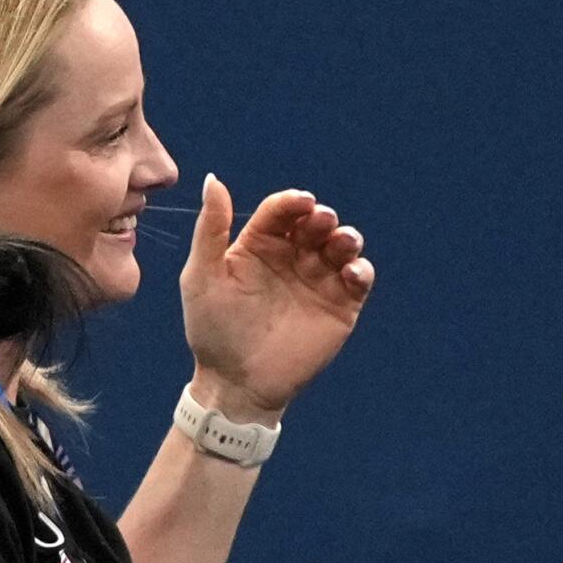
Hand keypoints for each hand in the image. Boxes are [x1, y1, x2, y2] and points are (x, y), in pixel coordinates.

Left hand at [180, 176, 374, 421]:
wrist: (235, 382)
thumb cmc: (212, 330)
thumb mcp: (202, 277)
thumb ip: (210, 229)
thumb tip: (214, 179)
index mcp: (258, 246)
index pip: (281, 211)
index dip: (292, 201)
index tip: (300, 203)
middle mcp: (291, 257)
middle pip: (316, 223)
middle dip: (321, 216)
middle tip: (319, 222)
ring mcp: (318, 279)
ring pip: (342, 245)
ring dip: (346, 236)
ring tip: (340, 242)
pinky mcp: (340, 305)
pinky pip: (359, 278)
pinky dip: (361, 269)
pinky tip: (351, 273)